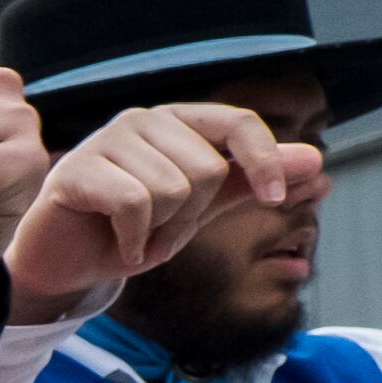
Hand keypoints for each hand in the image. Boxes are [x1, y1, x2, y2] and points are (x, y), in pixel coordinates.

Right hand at [3, 101, 321, 312]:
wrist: (67, 262)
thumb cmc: (132, 230)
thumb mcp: (201, 210)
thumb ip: (250, 182)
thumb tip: (314, 161)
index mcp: (179, 122)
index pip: (238, 124)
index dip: (264, 160)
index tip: (273, 200)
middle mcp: (145, 120)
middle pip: (206, 170)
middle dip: (191, 218)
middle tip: (164, 235)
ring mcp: (108, 140)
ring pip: (171, 190)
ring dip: (161, 234)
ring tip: (138, 240)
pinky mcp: (77, 169)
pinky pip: (133, 205)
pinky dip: (134, 240)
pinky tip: (119, 245)